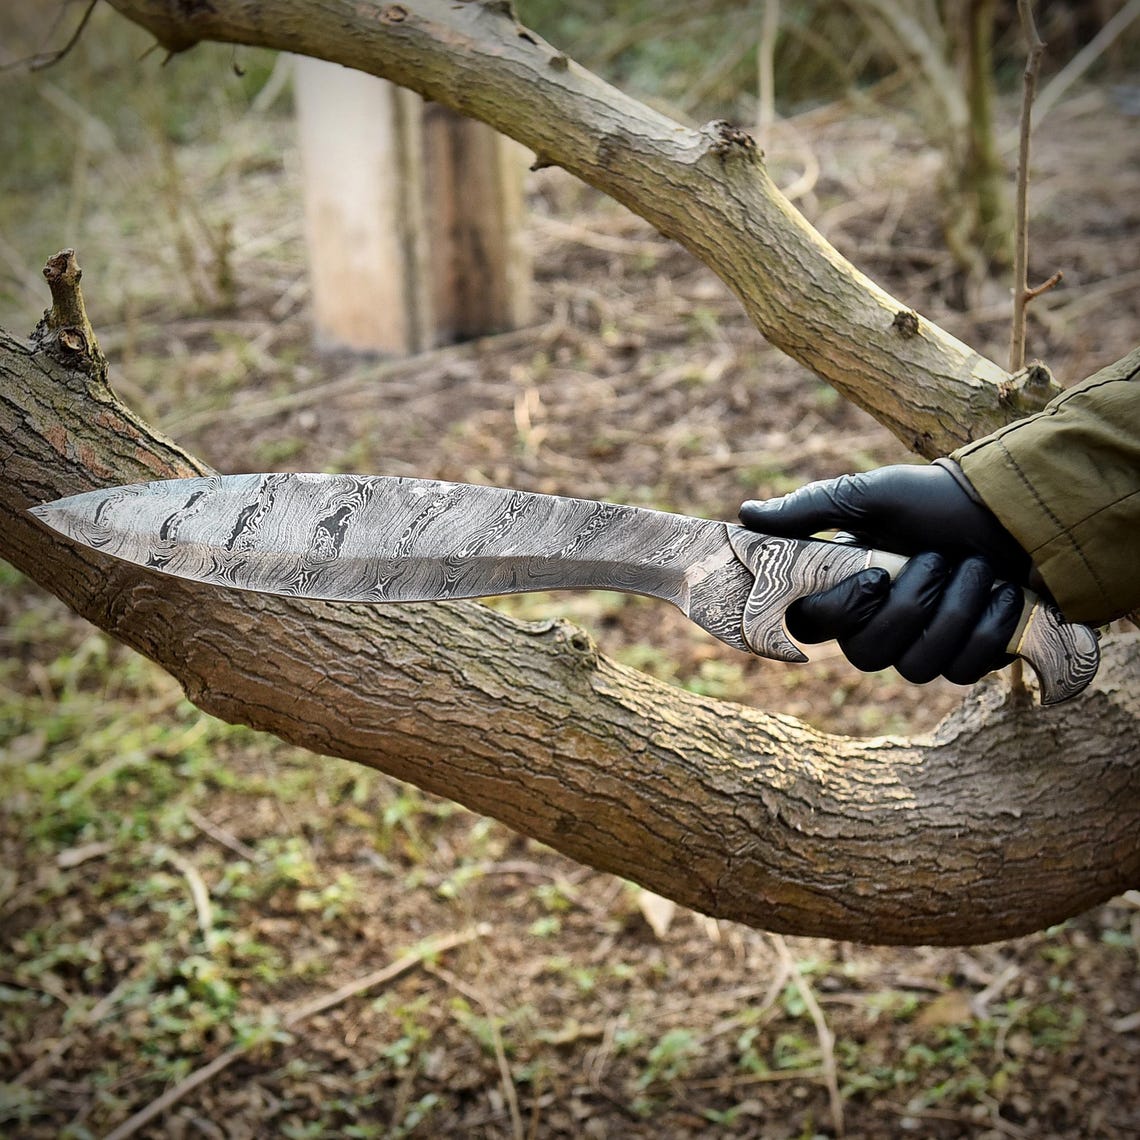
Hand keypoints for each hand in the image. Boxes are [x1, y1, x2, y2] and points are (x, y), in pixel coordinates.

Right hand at [739, 463, 1031, 684]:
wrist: (1017, 513)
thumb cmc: (936, 500)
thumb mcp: (872, 496)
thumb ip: (810, 510)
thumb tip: (746, 514)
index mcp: (843, 590)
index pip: (807, 627)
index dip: (836, 612)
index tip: (873, 576)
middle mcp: (875, 628)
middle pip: (865, 655)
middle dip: (912, 605)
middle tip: (937, 557)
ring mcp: (919, 649)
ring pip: (917, 667)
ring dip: (957, 609)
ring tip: (977, 566)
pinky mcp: (965, 661)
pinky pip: (964, 669)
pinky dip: (989, 626)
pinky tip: (1003, 592)